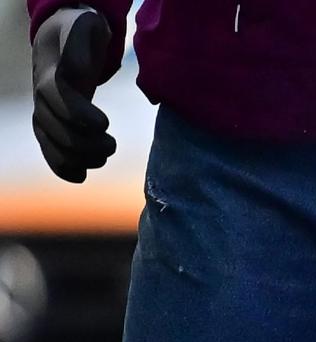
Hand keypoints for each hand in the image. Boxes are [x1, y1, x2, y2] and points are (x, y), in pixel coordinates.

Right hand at [32, 7, 115, 182]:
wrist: (62, 39)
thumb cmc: (80, 33)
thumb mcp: (84, 29)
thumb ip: (80, 48)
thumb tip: (80, 74)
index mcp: (51, 73)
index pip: (59, 97)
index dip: (78, 113)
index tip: (104, 125)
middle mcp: (42, 96)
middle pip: (55, 126)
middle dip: (84, 142)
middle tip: (111, 146)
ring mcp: (44, 111)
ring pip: (51, 142)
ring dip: (77, 157)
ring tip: (103, 158)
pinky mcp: (51, 123)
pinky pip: (49, 148)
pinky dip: (62, 166)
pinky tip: (80, 176)